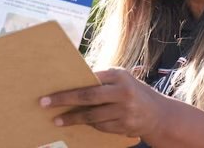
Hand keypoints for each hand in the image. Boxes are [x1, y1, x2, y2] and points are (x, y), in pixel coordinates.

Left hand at [39, 68, 164, 138]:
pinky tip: (78, 122)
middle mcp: (123, 93)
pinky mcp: (125, 127)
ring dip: (73, 118)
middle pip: (88, 97)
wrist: (159, 114)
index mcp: (120, 76)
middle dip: (64, 100)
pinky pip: (101, 127)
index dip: (70, 86)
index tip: (50, 90)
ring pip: (92, 116)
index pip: (89, 80)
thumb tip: (70, 80)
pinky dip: (89, 124)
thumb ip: (100, 79)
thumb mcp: (120, 79)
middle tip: (45, 104)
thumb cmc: (132, 91)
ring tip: (57, 120)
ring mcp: (126, 112)